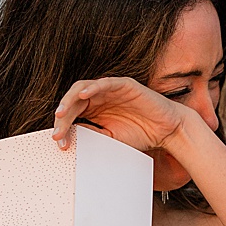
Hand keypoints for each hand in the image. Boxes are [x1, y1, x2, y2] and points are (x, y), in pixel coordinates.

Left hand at [52, 77, 188, 151]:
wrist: (166, 131)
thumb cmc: (142, 134)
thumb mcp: (110, 139)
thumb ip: (92, 134)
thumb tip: (71, 134)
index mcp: (95, 110)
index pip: (73, 114)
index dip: (64, 127)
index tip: (60, 142)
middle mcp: (100, 98)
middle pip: (74, 102)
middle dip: (63, 116)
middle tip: (58, 131)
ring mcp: (111, 90)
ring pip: (83, 89)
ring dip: (70, 100)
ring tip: (62, 113)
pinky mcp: (124, 85)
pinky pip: (105, 83)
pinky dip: (93, 87)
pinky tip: (83, 95)